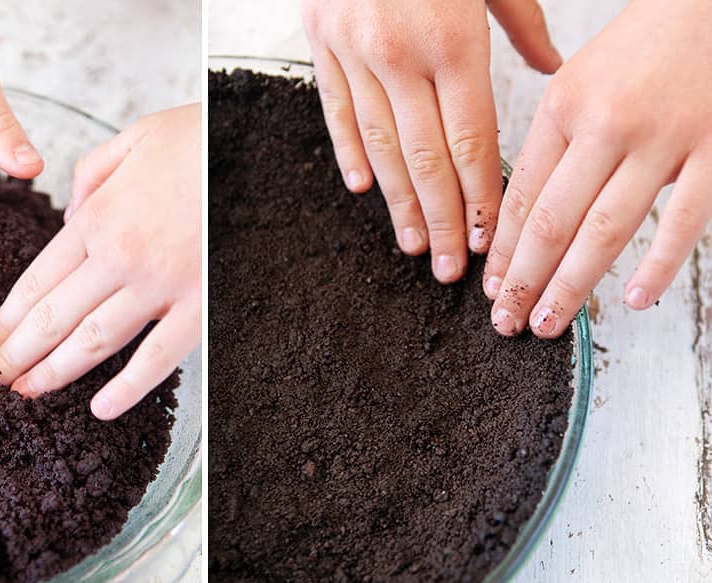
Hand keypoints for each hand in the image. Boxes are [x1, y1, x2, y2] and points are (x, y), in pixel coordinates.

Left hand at [0, 105, 201, 419]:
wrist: (259, 147)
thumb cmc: (200, 140)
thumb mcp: (133, 139)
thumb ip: (90, 177)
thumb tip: (71, 218)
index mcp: (98, 217)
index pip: (36, 282)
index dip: (4, 319)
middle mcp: (119, 256)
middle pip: (53, 318)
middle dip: (14, 355)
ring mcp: (159, 285)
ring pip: (92, 341)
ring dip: (53, 374)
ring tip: (24, 396)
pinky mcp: (199, 304)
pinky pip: (157, 356)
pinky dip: (128, 387)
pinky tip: (101, 409)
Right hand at [301, 0, 560, 281]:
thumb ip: (523, 24)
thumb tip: (552, 68)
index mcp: (451, 39)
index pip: (469, 140)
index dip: (480, 195)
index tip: (491, 236)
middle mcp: (399, 54)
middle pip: (425, 159)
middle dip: (444, 219)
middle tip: (452, 267)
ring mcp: (353, 53)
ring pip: (379, 147)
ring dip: (399, 203)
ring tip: (414, 244)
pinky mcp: (320, 45)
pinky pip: (335, 112)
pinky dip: (349, 153)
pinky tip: (363, 190)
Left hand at [485, 0, 711, 336]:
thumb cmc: (647, 44)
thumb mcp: (581, 78)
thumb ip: (555, 140)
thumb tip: (524, 207)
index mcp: (564, 107)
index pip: (522, 195)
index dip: (503, 249)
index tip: (489, 287)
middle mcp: (607, 126)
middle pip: (553, 220)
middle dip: (524, 280)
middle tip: (507, 322)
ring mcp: (663, 141)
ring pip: (606, 229)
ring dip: (572, 285)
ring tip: (549, 323)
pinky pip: (685, 219)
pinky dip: (659, 263)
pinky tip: (635, 299)